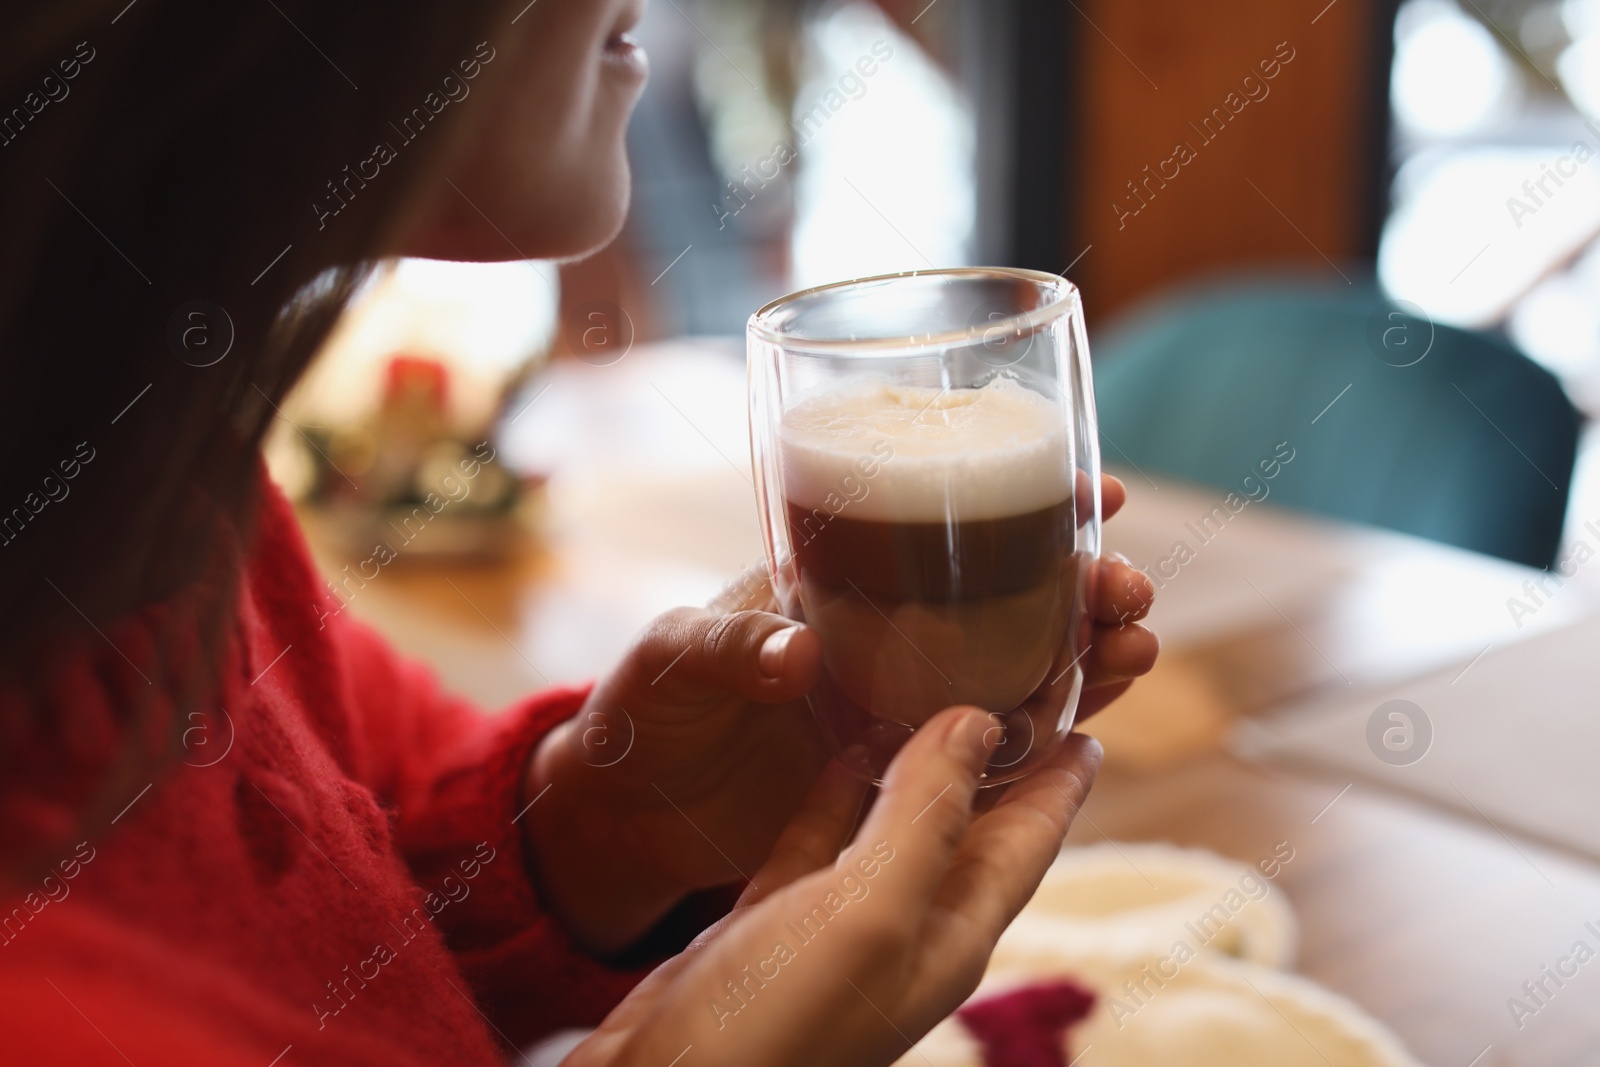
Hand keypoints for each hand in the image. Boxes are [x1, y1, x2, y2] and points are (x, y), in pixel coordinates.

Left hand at [522, 474, 1155, 952]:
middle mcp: (890, 631)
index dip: (1031, 498)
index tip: (1101, 492)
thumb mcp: (671, 656)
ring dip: (1088, 651)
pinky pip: (995, 746)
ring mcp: (903, 701)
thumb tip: (797, 653)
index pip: (947, 518)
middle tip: (1128, 591)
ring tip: (1137, 648)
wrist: (633, 808)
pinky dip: (1050, 730)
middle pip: (1014, 592)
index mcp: (841, 577)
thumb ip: (729, 647)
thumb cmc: (647, 706)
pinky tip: (1094, 722)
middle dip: (1085, 582)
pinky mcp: (904, 771)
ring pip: (1024, 665)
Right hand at [565, 707, 1103, 1066]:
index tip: (1089, 725)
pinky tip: (833, 746)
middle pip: (969, 831)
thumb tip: (980, 722)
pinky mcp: (774, 919)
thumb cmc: (776, 1018)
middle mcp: (904, 932)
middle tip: (1012, 686)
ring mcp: (837, 927)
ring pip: (893, 827)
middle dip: (997, 764)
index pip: (1027, 845)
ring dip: (914, 766)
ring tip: (927, 692)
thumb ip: (926, 817)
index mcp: (949, 937)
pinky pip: (820, 838)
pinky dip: (834, 790)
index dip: (1060, 785)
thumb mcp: (869, 909)